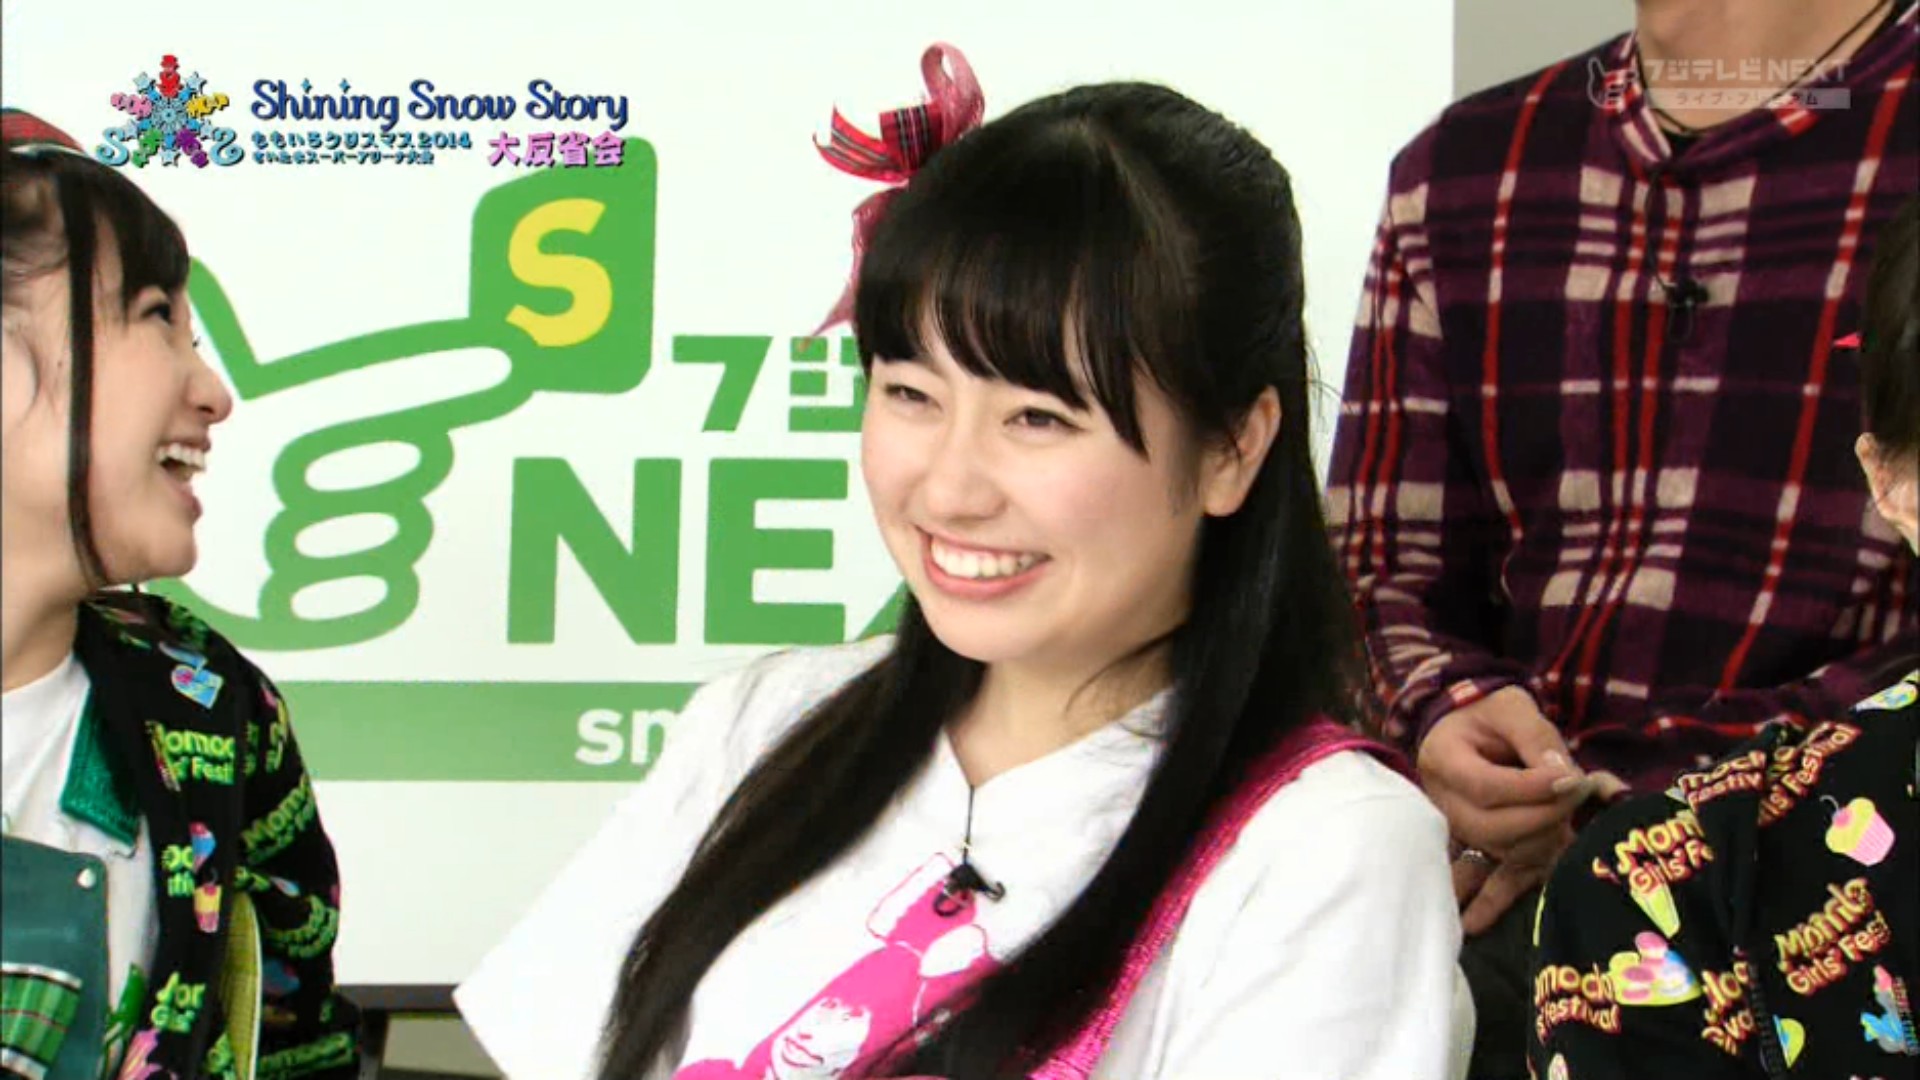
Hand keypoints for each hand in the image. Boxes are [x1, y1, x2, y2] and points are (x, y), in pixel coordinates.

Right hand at [1419, 687, 1624, 932]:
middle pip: (1491, 826)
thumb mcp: (1514, 707)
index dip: (1532, 789)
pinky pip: (1486, 876)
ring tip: (1566, 817)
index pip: (1486, 787)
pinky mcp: (1479, 845)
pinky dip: (1489, 901)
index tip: (1572, 778)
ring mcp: (1458, 828)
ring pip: (1499, 849)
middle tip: (1578, 791)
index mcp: (1444, 759)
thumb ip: (1537, 738)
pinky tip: (1476, 925)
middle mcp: (1443, 800)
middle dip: (1543, 814)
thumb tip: (1565, 778)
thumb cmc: (1490, 712)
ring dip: (1540, 838)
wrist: (1468, 724)